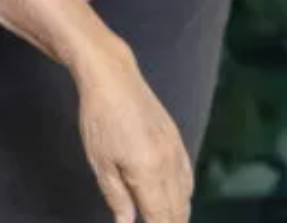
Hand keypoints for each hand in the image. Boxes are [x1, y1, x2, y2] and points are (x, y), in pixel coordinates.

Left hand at [73, 44, 193, 222]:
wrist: (112, 77)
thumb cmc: (99, 117)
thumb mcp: (100, 162)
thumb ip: (116, 197)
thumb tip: (127, 222)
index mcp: (148, 172)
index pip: (162, 216)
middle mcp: (169, 163)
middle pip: (178, 208)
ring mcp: (176, 149)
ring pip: (186, 193)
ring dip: (179, 211)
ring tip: (168, 220)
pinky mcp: (176, 138)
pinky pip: (187, 174)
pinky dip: (184, 191)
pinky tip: (176, 197)